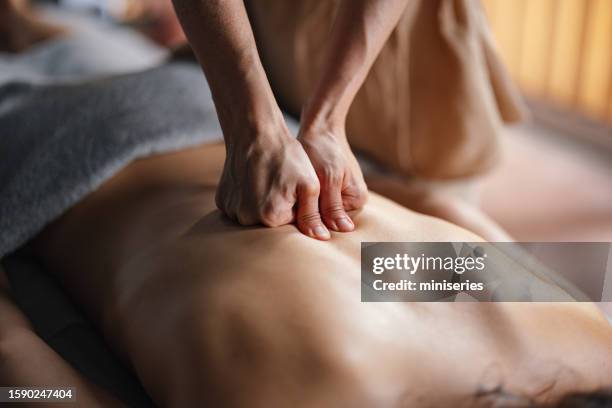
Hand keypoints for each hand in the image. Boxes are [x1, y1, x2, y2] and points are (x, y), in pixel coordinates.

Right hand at [216, 123, 331, 239]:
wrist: (254, 132)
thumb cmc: (286, 157)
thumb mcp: (308, 185)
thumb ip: (313, 216)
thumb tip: (321, 239)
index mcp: (270, 218)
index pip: (290, 225)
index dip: (297, 207)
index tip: (295, 188)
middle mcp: (246, 219)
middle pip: (270, 223)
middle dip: (279, 208)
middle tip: (280, 183)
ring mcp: (231, 210)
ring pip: (254, 216)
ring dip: (262, 204)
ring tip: (267, 180)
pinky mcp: (222, 201)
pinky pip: (240, 207)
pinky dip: (247, 199)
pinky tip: (253, 181)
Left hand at [298, 125, 367, 231]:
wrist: (318, 128)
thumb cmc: (322, 151)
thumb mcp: (327, 180)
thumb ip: (333, 207)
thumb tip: (346, 231)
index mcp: (357, 200)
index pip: (334, 224)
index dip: (315, 221)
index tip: (299, 215)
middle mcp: (352, 200)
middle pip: (327, 218)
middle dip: (311, 213)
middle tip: (293, 206)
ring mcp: (340, 194)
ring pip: (320, 210)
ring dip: (307, 205)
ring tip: (293, 197)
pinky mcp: (329, 188)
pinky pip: (317, 201)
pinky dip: (306, 197)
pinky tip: (295, 191)